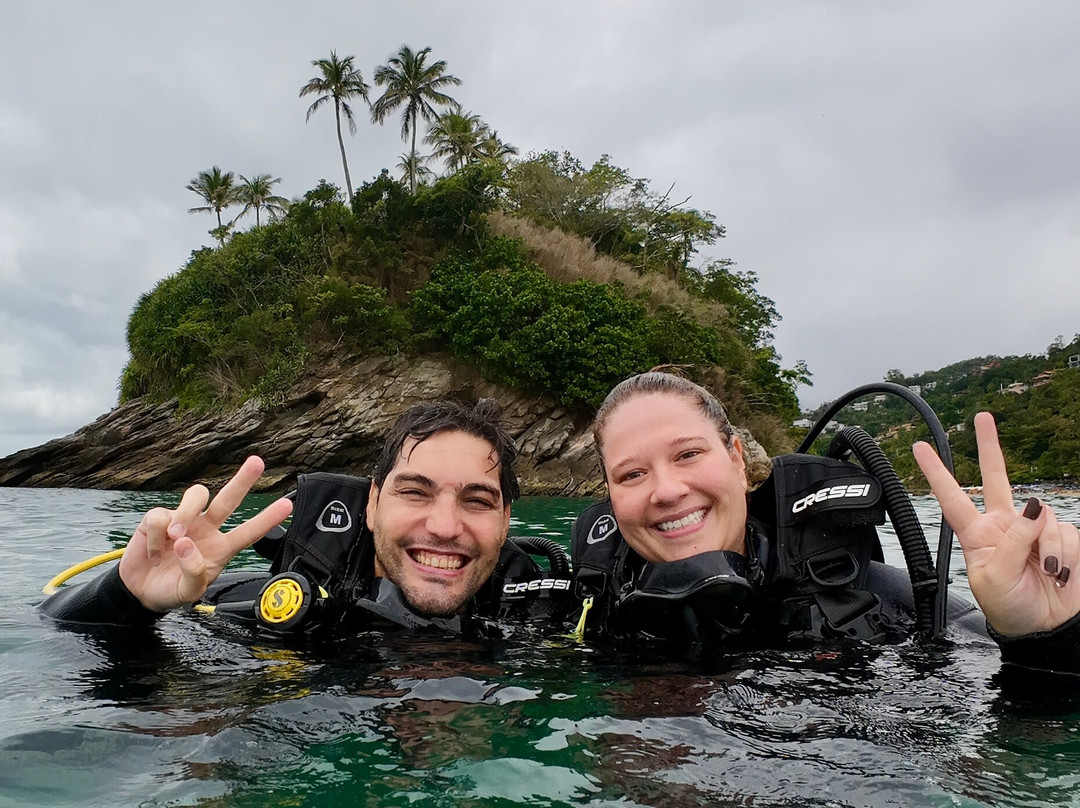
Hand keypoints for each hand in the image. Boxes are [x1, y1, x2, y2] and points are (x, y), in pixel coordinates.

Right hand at [118, 456, 292, 612]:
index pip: (249, 532)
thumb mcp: (188, 592)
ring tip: (175, 537)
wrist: (139, 591)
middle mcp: (206, 529)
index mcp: (221, 548)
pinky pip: (161, 516)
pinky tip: (154, 552)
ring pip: (196, 495)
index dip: (267, 519)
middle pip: (228, 499)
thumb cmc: (170, 589)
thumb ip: (193, 573)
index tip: (288, 505)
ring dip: (186, 513)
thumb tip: (186, 544)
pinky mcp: (159, 519)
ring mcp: (184, 521)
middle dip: (243, 480)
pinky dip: (156, 537)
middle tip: (257, 462)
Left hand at [913, 412, 1079, 635]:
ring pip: (1043, 516)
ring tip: (1044, 573)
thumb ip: (1012, 542)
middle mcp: (1004, 526)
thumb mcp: (995, 578)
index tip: (919, 448)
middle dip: (989, 446)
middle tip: (982, 418)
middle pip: (995, 478)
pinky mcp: (1065, 538)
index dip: (936, 472)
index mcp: (977, 534)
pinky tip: (1061, 572)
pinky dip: (1066, 555)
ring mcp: (1035, 529)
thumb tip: (1032, 509)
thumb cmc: (1011, 609)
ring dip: (1047, 548)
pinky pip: (1067, 533)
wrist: (1047, 629)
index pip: (951, 497)